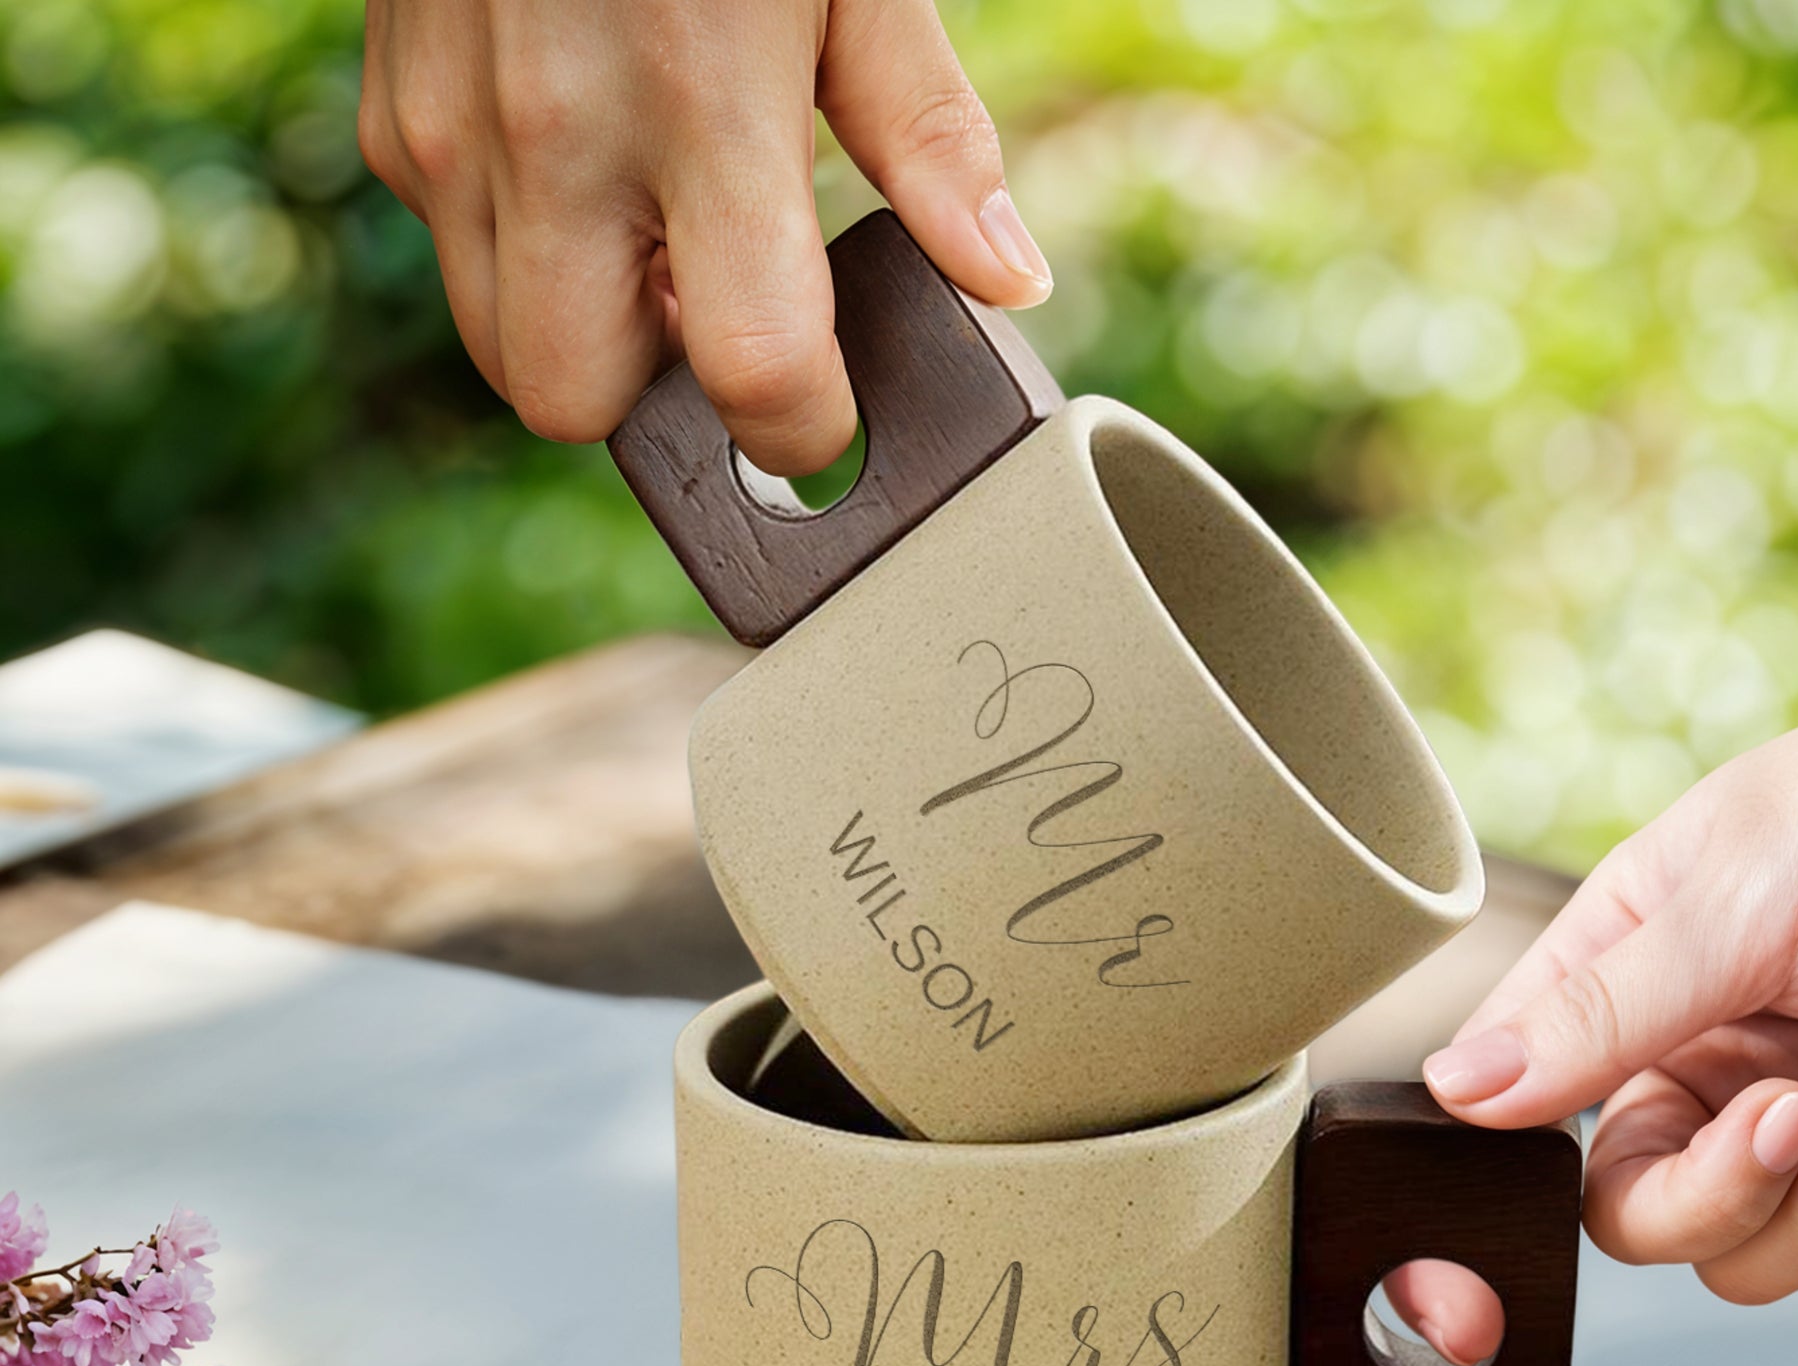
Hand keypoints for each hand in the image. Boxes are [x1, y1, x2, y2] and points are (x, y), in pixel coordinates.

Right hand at [358, 0, 1050, 469]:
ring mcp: (450, 129)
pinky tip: (584, 171)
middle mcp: (555, 138)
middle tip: (718, 314)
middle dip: (656, 400)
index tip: (829, 407)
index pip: (750, 372)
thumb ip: (928, 139)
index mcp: (701, 108)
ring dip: (584, 338)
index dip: (804, 426)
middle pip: (579, 405)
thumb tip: (1006, 275)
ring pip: (501, 350)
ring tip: (652, 241)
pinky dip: (524, 255)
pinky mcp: (393, 110)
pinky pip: (452, 254)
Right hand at [1396, 617, 1797, 1362]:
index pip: (1543, 1123)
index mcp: (1622, 986)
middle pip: (1652, 1219)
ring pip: (1768, 1250)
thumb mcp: (1730, 909)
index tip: (1676, 1131)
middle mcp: (1698, 1058)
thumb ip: (1595, 1016)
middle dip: (1737, 1192)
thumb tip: (1454, 1089)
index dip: (1584, 1163)